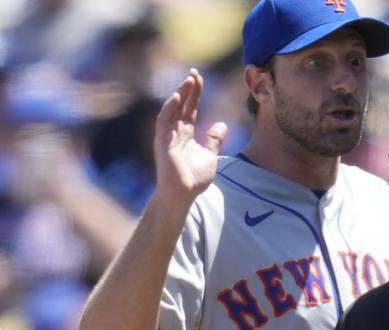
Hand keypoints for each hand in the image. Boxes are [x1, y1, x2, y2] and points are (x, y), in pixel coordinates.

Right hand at [154, 69, 226, 205]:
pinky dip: (169, 108)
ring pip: (173, 109)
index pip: (191, 108)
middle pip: (182, 105)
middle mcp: (175, 132)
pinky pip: (164, 122)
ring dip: (180, 94)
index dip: (195, 94)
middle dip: (188, 88)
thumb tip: (222, 125)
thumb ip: (213, 140)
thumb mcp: (210, 156)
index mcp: (185, 134)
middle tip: (194, 72)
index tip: (200, 79)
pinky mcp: (163, 143)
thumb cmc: (193, 178)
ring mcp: (167, 136)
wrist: (183, 195)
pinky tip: (176, 96)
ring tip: (189, 80)